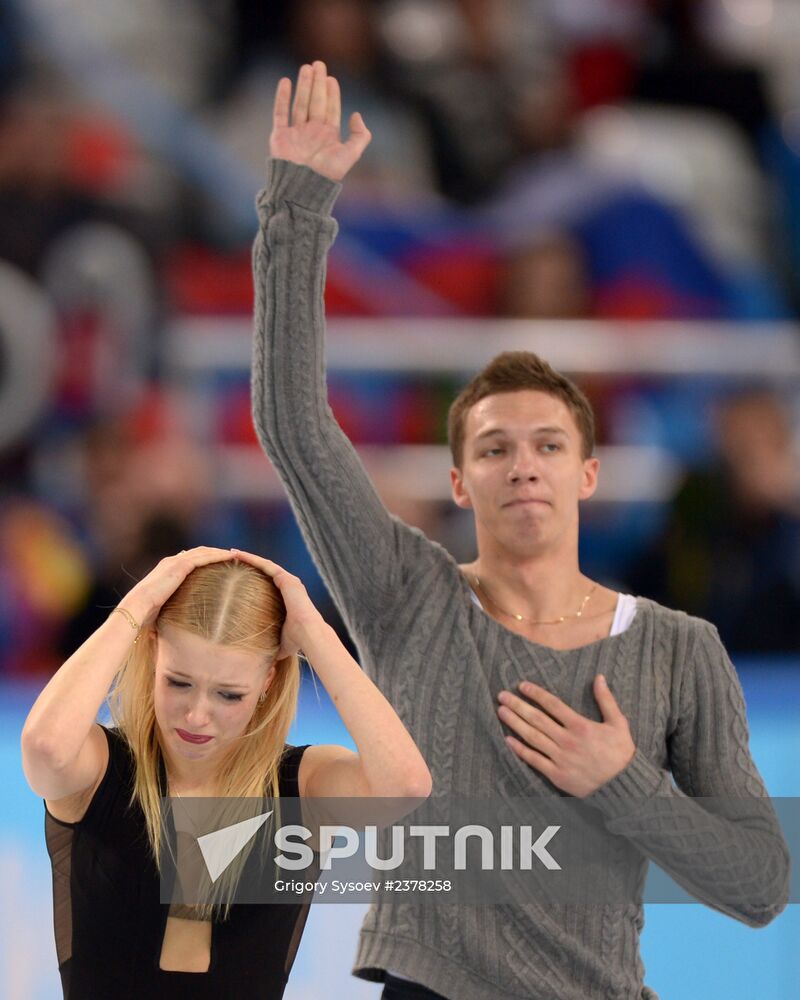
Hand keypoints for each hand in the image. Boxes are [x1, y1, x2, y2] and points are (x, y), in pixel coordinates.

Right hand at [120, 546, 234, 626]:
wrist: (136, 609)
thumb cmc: (145, 614)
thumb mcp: (160, 610)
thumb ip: (169, 611)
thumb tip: (171, 628)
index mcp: (166, 570)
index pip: (189, 560)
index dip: (204, 559)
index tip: (218, 563)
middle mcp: (171, 562)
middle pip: (198, 552)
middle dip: (215, 552)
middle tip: (232, 556)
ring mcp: (175, 562)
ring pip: (203, 552)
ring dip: (219, 552)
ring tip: (235, 555)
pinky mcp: (180, 567)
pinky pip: (204, 558)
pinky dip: (218, 556)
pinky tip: (230, 557)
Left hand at [230, 550, 325, 658]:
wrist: (308, 634)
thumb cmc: (296, 640)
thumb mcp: (279, 641)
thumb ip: (270, 644)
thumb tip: (260, 661)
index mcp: (287, 597)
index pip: (267, 583)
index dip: (253, 577)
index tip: (238, 574)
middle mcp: (289, 585)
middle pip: (265, 570)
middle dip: (249, 563)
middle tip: (232, 559)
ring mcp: (289, 580)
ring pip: (265, 565)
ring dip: (249, 558)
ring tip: (233, 553)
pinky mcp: (287, 578)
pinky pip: (266, 565)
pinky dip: (252, 559)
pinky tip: (239, 555)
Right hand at [270, 60, 370, 181]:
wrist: (302, 186)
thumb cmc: (327, 174)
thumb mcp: (351, 155)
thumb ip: (360, 136)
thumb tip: (357, 115)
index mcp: (328, 136)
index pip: (331, 109)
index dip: (332, 93)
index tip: (331, 78)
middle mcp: (312, 132)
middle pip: (315, 102)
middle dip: (317, 83)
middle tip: (319, 64)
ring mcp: (296, 133)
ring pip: (300, 103)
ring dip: (303, 86)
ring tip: (306, 68)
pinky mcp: (280, 136)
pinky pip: (280, 113)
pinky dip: (281, 98)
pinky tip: (285, 82)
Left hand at [497, 676, 635, 797]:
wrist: (623, 786)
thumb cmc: (621, 753)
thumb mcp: (618, 723)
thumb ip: (606, 700)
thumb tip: (599, 677)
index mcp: (581, 726)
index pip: (552, 704)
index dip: (536, 693)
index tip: (522, 686)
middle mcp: (568, 740)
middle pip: (537, 719)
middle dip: (517, 705)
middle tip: (502, 695)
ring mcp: (561, 758)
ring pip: (532, 737)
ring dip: (515, 723)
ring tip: (501, 711)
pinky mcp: (557, 775)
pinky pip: (534, 760)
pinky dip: (520, 750)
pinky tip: (508, 739)